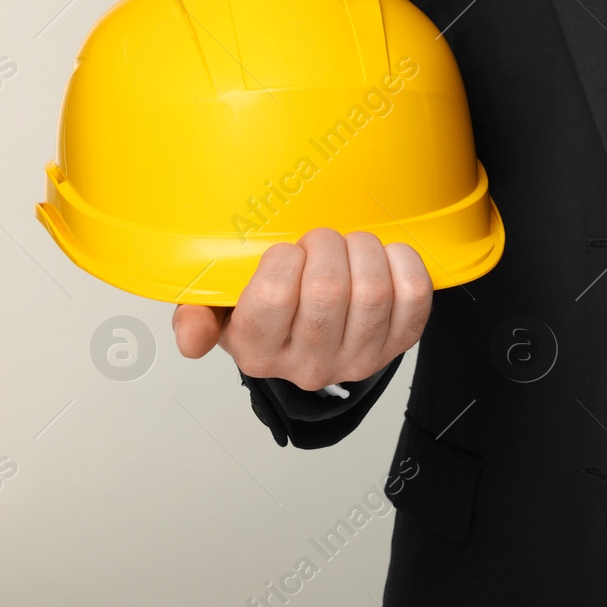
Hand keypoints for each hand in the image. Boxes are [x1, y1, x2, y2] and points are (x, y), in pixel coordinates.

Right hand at [172, 228, 433, 390]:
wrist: (314, 339)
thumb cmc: (268, 314)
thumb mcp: (220, 312)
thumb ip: (197, 315)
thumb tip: (191, 340)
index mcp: (259, 352)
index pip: (272, 300)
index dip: (284, 260)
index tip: (286, 251)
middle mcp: (310, 365)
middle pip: (328, 292)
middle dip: (327, 247)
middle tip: (321, 241)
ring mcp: (359, 358)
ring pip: (373, 293)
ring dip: (363, 251)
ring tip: (350, 245)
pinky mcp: (398, 343)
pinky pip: (414, 298)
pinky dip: (403, 264)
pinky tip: (384, 256)